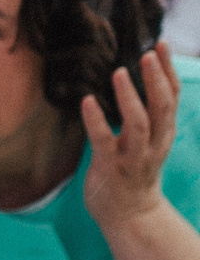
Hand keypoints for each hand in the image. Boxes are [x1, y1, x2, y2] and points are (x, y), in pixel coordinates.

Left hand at [83, 45, 179, 233]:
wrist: (131, 214)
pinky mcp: (111, 167)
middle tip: (148, 53)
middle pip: (162, 106)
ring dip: (129, 97)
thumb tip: (133, 83)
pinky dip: (96, 120)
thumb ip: (146, 116)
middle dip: (157, 78)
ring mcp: (134, 156)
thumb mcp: (149, 142)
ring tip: (119, 72)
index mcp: (164, 133)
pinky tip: (87, 102)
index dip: (169, 71)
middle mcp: (154, 143)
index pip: (172, 97)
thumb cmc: (134, 172)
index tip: (163, 44)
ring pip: (139, 123)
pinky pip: (104, 141)